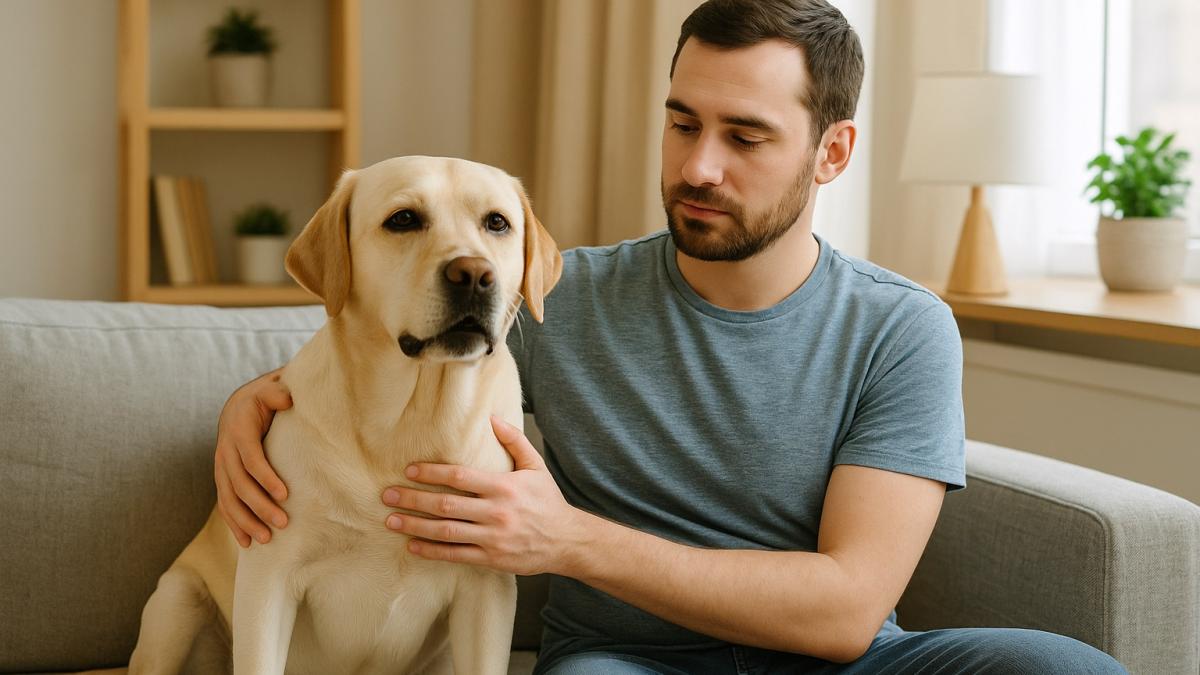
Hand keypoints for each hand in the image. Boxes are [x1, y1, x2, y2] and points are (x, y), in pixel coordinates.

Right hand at [215, 368, 292, 547]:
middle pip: (240, 485)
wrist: (239, 405)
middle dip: (260, 506)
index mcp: (238, 431)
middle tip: (283, 523)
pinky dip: (234, 524)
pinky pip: (225, 505)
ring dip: (246, 521)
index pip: (251, 458)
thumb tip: (288, 399)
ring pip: (229, 499)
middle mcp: (225, 452)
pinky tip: (247, 542)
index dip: (266, 477)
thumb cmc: (264, 398)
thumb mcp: (270, 389)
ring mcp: (221, 468)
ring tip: (265, 539)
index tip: (285, 493)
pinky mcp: (222, 479)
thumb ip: (277, 393)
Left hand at [381, 416, 588, 575]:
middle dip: (413, 499)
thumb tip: (492, 417)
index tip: (409, 470)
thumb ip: (514, 440)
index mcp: (505, 487)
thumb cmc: (548, 501)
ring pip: (447, 532)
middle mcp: (496, 512)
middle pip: (447, 505)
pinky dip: (432, 552)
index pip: (461, 477)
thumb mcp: (536, 466)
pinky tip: (412, 546)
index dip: (432, 473)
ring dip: (415, 526)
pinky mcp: (491, 559)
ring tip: (391, 521)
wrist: (567, 541)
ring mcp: (492, 538)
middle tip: (387, 495)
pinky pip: (456, 555)